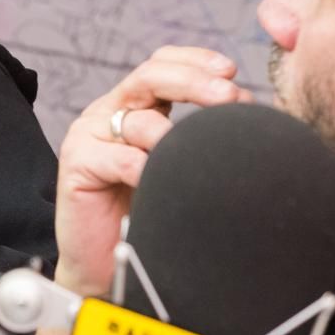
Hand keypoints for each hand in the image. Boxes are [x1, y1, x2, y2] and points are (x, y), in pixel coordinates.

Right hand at [3, 47, 250, 334]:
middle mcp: (111, 114)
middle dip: (193, 81)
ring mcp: (90, 136)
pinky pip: (115, 157)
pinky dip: (142, 166)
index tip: (232, 73)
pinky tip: (158, 179)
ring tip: (195, 156)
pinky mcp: (75, 165)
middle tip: (228, 94)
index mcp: (137, 109)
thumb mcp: (182, 172)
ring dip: (172, 135)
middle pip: (150, 75)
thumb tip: (259, 125)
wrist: (108, 272)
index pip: (164, 65)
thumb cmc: (151, 221)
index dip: (196, 61)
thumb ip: (205, 144)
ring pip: (137, 119)